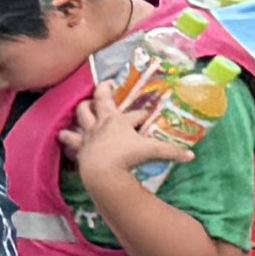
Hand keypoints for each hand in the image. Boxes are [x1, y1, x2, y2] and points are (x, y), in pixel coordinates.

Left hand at [70, 92, 200, 184]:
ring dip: (82, 109)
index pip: (136, 114)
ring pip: (81, 114)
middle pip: (102, 101)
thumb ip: (172, 152)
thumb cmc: (127, 157)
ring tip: (83, 106)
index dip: (143, 115)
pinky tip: (63, 134)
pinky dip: (66, 136)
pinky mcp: (79, 146)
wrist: (103, 171)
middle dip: (105, 91)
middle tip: (107, 84)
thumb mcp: (153, 152)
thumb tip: (191, 155)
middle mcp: (103, 123)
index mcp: (121, 121)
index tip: (148, 116)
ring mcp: (89, 133)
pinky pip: (69, 138)